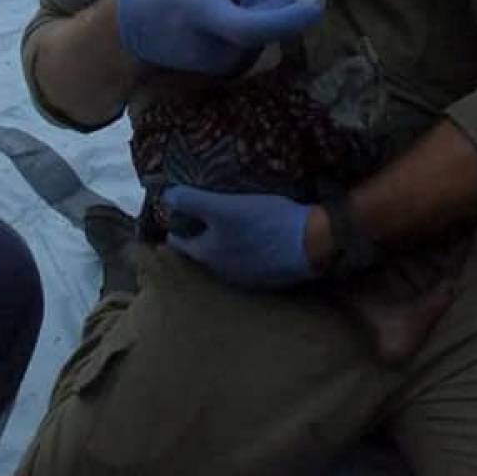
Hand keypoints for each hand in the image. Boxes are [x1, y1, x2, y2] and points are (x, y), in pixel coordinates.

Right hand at [117, 0, 324, 73]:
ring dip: (272, 1)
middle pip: (267, 25)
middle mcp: (216, 46)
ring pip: (264, 31)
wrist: (131, 30)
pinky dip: (260, 13)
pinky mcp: (226, 66)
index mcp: (203, 16)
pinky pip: (255, 37)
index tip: (317, 1)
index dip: (287, 17)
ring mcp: (221, 62)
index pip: (252, 27)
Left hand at [164, 185, 316, 288]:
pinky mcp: (266, 278)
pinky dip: (246, 250)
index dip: (177, 224)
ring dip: (225, 244)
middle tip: (209, 212)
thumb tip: (166, 196)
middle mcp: (219, 272)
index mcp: (205, 255)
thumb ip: (192, 201)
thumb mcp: (225, 206)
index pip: (178, 242)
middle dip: (202, 234)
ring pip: (224, 258)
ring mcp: (244, 278)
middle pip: (201, 251)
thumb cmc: (264, 222)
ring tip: (234, 223)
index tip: (181, 210)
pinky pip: (247, 262)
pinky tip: (258, 235)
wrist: (310, 243)